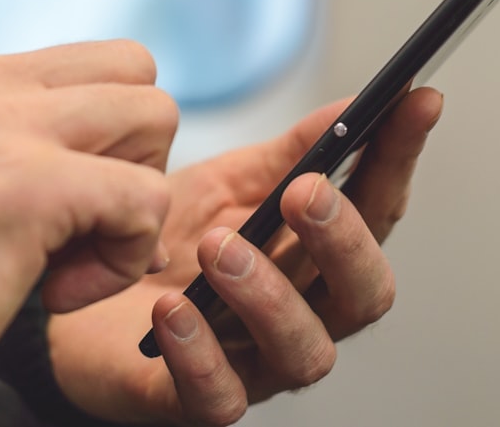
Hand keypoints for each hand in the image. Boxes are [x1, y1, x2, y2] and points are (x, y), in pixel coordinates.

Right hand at [0, 40, 178, 383]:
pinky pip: (147, 198)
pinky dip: (123, 258)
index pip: (81, 66)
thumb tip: (118, 177)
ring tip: (69, 257)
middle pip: (132, 70)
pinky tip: (57, 293)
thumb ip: (5, 148)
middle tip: (82, 221)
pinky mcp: (28, 179)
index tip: (56, 207)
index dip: (96, 139)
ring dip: (136, 198)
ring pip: (155, 114)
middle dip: (133, 152)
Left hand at [47, 87, 443, 424]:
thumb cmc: (167, 243)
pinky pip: (217, 397)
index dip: (399, 159)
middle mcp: (300, 313)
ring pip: (303, 352)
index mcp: (313, 256)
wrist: (84, 287)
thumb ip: (289, 153)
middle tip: (305, 193)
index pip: (376, 210)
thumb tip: (351, 104)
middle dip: (344, 241)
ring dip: (269, 295)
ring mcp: (253, 363)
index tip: (415, 102)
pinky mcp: (194, 400)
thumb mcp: (227, 185)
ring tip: (218, 246)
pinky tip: (171, 312)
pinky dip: (199, 354)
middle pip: (363, 294)